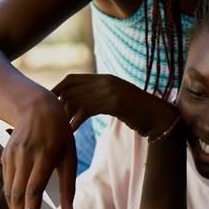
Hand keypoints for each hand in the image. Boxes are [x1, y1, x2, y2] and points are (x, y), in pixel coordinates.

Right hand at [0, 93, 75, 208]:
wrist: (36, 107)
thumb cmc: (59, 133)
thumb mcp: (70, 156)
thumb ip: (69, 186)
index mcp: (44, 155)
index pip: (33, 189)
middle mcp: (24, 156)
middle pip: (17, 193)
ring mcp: (12, 155)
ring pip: (9, 189)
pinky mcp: (4, 155)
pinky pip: (5, 180)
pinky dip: (11, 196)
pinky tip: (17, 207)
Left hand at [52, 73, 176, 138]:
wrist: (160, 117)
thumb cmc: (139, 112)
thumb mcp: (119, 99)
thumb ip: (102, 96)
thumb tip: (81, 102)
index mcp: (105, 77)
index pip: (72, 78)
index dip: (57, 89)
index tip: (49, 103)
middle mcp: (106, 80)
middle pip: (70, 89)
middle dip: (58, 104)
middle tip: (52, 120)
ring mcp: (111, 90)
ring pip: (76, 100)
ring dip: (65, 115)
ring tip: (61, 128)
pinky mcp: (115, 103)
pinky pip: (86, 110)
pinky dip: (76, 121)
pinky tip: (72, 131)